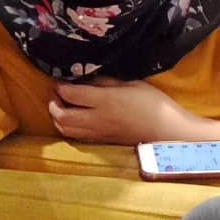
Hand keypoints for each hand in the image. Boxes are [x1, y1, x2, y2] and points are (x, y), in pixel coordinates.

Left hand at [49, 77, 219, 144]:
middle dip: (53, 103)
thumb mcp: (131, 84)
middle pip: (61, 115)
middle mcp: (97, 119)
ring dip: (57, 117)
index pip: (71, 94)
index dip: (60, 86)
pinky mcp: (101, 141)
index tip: (60, 78)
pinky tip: (73, 118)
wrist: (167, 132)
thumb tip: (86, 78)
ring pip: (65, 129)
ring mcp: (98, 133)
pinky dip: (67, 127)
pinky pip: (76, 136)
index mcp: (105, 101)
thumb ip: (106, 81)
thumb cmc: (153, 104)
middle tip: (56, 93)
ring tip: (61, 105)